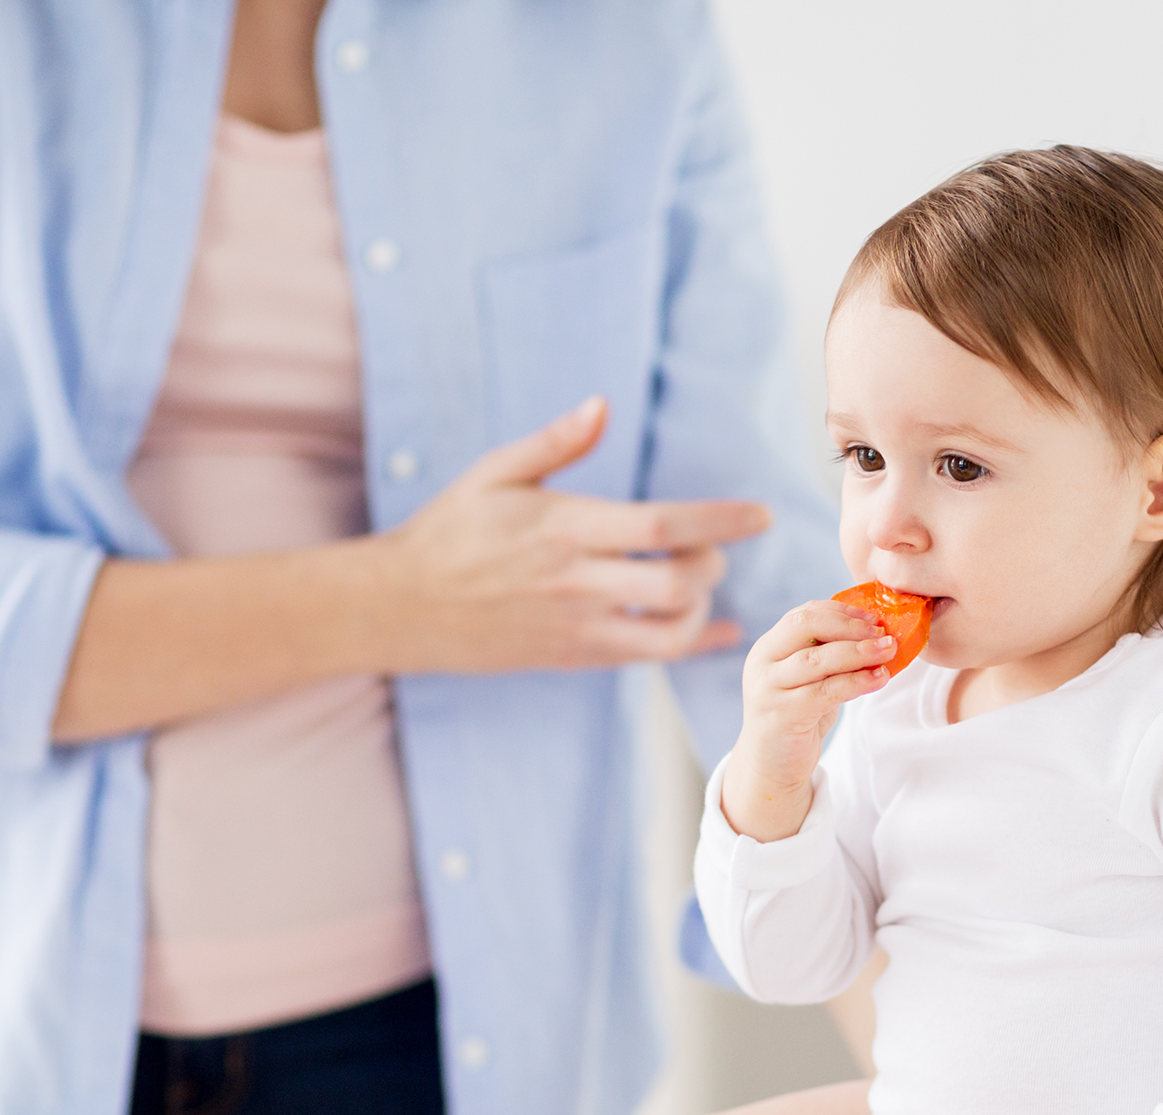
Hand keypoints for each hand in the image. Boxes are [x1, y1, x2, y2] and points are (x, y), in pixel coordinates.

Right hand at [372, 397, 770, 672]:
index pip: (660, 525)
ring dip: (700, 611)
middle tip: (711, 552)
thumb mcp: (495, 474)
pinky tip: (713, 630)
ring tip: (696, 587)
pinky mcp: (572, 656)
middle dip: (711, 566)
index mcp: (564, 526)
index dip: (719, 521)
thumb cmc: (451, 530)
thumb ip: (556, 443)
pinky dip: (690, 645)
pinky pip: (646, 659)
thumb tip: (602, 406)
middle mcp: (576, 581)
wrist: (403, 605)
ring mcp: (576, 626)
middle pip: (675, 584)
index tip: (760, 515)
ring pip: (667, 633)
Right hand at [716, 599, 894, 842]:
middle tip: (884, 632)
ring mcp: (768, 688)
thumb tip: (878, 634)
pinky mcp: (780, 715)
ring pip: (817, 658)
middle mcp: (763, 662)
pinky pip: (824, 692)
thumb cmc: (797, 718)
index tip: (875, 617)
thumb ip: (830, 656)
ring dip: (858, 651)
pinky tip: (878, 678)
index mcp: (769, 647)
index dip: (842, 611)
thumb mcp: (810, 680)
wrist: (771, 765)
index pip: (805, 613)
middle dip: (850, 625)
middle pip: (806, 625)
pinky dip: (855, 682)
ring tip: (889, 650)